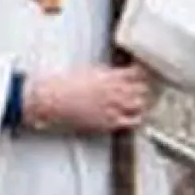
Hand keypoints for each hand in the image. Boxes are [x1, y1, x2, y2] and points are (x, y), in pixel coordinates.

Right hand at [25, 65, 151, 132]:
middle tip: (146, 90)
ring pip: (141, 105)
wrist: (48, 100)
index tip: (146, 75)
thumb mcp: (87, 72)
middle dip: (146, 89)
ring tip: (141, 104)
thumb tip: (117, 75)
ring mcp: (113, 107)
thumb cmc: (62, 85)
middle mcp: (115, 91)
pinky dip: (137, 119)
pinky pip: (132, 122)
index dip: (145, 74)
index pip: (138, 73)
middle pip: (144, 89)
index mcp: (109, 76)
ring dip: (143, 103)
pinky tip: (136, 118)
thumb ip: (106, 74)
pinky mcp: (108, 122)